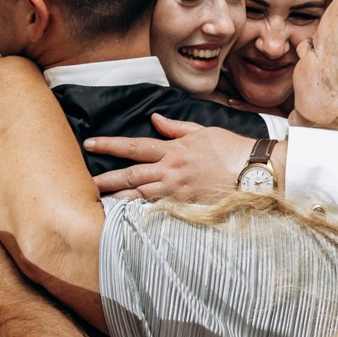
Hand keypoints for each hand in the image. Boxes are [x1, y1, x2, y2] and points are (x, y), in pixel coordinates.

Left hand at [86, 117, 252, 200]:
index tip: (90, 144)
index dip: (110, 145)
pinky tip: (124, 217)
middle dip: (105, 178)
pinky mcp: (186, 207)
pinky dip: (139, 213)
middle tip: (84, 183)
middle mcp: (171, 171)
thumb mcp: (203, 131)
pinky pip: (157, 211)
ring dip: (117, 199)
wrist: (254, 172)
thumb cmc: (232, 150)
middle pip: (130, 174)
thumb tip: (155, 119)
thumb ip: (176, 128)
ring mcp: (177, 191)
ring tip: (97, 202)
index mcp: (173, 150)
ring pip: (139, 196)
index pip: (134, 146)